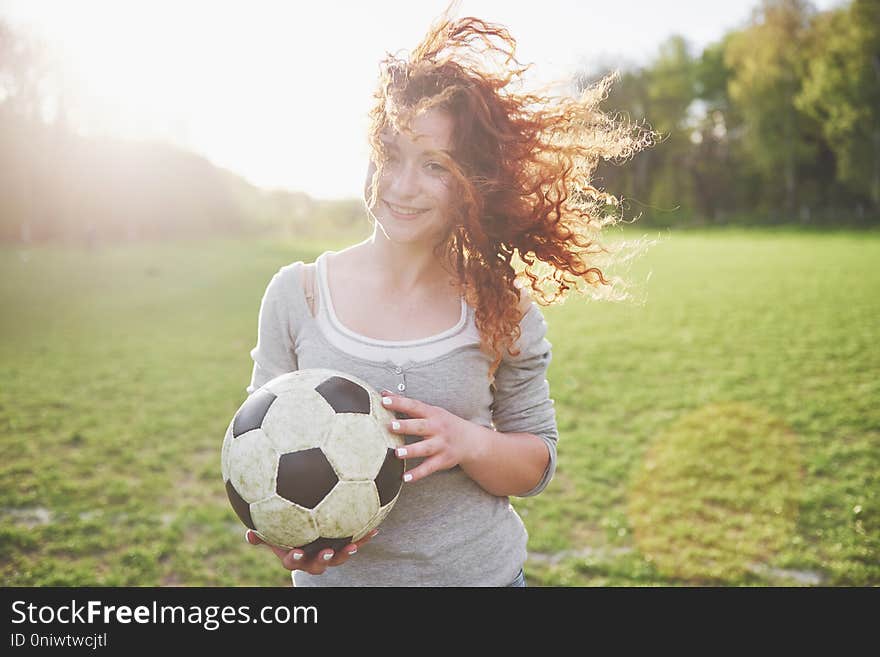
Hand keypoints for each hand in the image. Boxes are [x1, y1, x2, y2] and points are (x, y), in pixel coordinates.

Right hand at [245, 529, 378, 574]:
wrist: (310, 531)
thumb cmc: (287, 528)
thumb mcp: (273, 530)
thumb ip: (262, 533)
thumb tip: (248, 535)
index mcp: (295, 555)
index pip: (292, 561)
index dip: (294, 558)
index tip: (295, 550)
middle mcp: (312, 558)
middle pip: (317, 565)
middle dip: (322, 559)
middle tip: (327, 550)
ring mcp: (330, 553)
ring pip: (338, 558)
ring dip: (345, 553)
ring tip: (353, 545)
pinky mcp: (344, 545)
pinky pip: (355, 542)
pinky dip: (364, 537)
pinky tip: (375, 527)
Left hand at [380, 389, 483, 483]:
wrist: (470, 441)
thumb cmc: (444, 423)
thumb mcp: (430, 411)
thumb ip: (407, 404)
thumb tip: (384, 393)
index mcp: (432, 414)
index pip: (414, 406)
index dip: (400, 402)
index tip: (384, 400)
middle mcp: (437, 428)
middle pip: (420, 427)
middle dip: (406, 426)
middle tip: (390, 426)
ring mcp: (440, 445)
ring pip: (425, 448)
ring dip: (411, 450)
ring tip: (397, 453)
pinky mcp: (442, 460)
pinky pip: (429, 468)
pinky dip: (418, 474)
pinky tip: (405, 478)